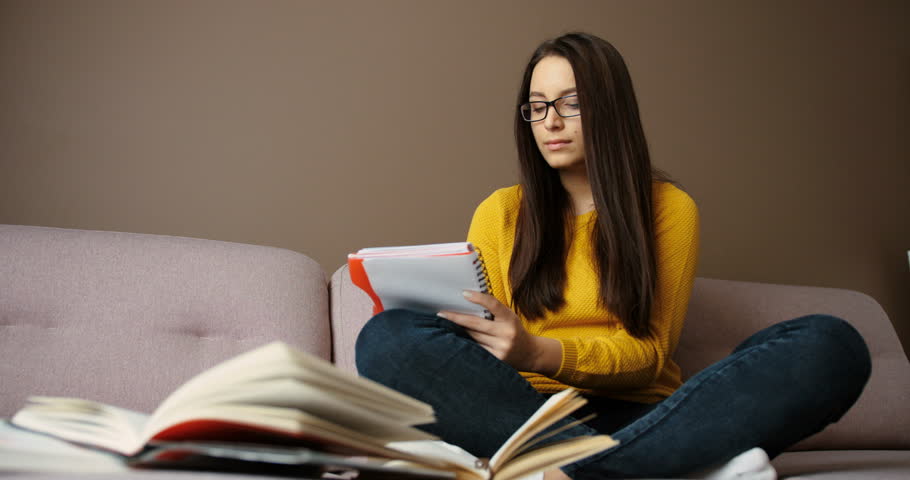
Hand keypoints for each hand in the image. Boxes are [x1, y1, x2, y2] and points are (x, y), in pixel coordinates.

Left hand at [438, 291, 561, 374]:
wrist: (530, 354)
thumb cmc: (514, 330)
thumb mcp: (509, 317)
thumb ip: (493, 310)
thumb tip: (467, 300)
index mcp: (510, 319)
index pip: (494, 305)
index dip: (479, 298)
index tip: (463, 293)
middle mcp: (506, 334)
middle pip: (476, 324)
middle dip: (457, 318)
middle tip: (441, 313)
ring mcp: (501, 348)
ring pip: (473, 337)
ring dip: (459, 331)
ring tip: (446, 326)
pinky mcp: (496, 360)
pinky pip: (476, 349)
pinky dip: (466, 343)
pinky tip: (456, 340)